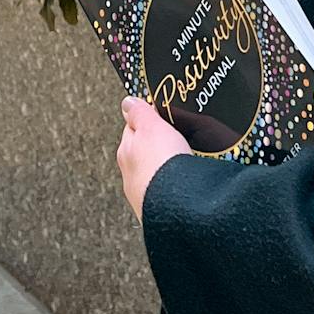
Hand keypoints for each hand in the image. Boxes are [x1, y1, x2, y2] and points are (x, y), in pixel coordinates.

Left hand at [118, 96, 191, 218]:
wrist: (176, 208)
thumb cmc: (161, 167)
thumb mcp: (152, 126)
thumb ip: (139, 113)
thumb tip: (127, 102)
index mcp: (126, 151)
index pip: (132, 129)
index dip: (148, 120)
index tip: (161, 117)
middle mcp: (131, 175)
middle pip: (144, 154)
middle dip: (158, 147)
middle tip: (176, 140)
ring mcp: (145, 196)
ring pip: (157, 175)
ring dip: (168, 169)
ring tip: (185, 164)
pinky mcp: (161, 211)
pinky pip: (169, 193)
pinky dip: (177, 186)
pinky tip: (187, 184)